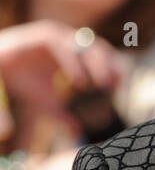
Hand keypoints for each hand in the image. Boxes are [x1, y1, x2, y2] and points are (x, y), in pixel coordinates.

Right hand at [0, 21, 125, 138]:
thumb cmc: (21, 80)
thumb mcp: (46, 101)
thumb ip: (62, 115)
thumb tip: (77, 134)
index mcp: (72, 54)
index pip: (100, 57)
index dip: (112, 69)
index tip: (118, 87)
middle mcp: (67, 42)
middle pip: (96, 48)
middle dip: (109, 65)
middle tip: (116, 86)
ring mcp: (56, 36)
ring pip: (83, 45)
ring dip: (96, 64)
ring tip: (103, 85)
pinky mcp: (42, 35)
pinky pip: (63, 47)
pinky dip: (73, 64)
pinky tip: (80, 82)